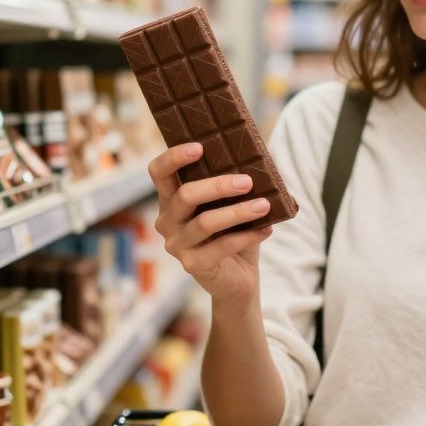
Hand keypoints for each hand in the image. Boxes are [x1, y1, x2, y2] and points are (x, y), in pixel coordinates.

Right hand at [149, 143, 273, 304]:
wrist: (238, 278)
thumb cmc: (233, 233)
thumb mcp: (231, 205)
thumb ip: (233, 184)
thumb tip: (256, 158)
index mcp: (171, 200)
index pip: (159, 173)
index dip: (174, 157)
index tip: (199, 147)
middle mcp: (167, 221)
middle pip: (185, 195)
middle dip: (218, 185)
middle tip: (247, 181)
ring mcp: (177, 245)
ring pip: (205, 222)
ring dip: (238, 212)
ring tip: (264, 205)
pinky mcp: (192, 265)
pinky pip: (221, 246)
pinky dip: (247, 236)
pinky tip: (266, 229)